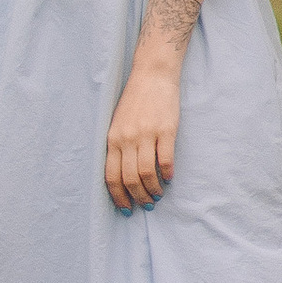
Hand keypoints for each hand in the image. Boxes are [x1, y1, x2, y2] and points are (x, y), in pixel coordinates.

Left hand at [105, 57, 179, 209]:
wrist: (152, 74)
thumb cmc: (134, 100)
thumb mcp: (117, 123)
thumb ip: (118, 147)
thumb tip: (122, 176)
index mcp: (113, 139)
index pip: (111, 176)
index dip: (118, 196)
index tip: (125, 208)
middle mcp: (127, 139)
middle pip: (130, 179)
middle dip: (138, 198)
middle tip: (146, 205)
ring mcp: (147, 134)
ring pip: (148, 174)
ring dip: (153, 190)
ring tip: (158, 195)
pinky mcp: (165, 130)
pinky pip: (166, 160)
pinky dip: (168, 174)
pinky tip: (169, 178)